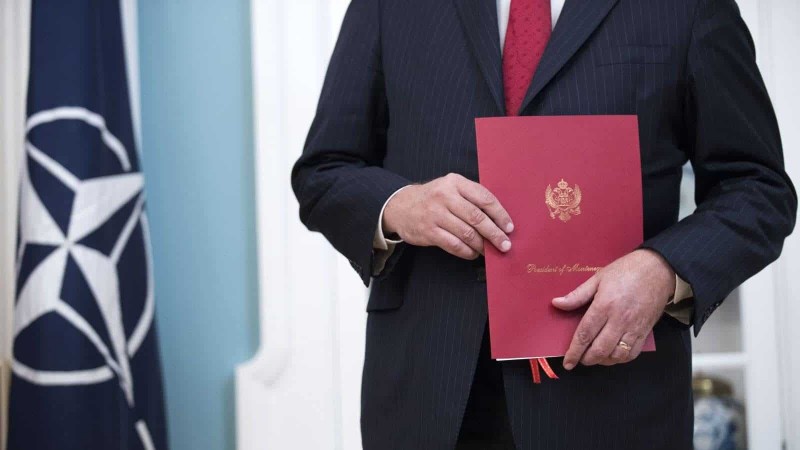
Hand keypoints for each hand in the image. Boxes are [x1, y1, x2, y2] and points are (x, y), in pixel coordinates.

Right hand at [383, 173, 513, 259]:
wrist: (400, 206)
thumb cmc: (433, 198)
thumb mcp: (450, 188)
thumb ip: (471, 198)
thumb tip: (499, 220)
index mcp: (455, 182)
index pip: (484, 198)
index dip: (500, 214)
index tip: (509, 227)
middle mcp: (445, 196)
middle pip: (477, 218)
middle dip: (495, 233)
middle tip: (505, 245)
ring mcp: (435, 214)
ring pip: (467, 234)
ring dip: (482, 245)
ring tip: (489, 251)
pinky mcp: (428, 231)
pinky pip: (454, 245)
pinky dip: (467, 252)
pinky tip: (472, 253)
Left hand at [552, 249, 675, 368]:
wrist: (659, 270)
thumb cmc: (626, 271)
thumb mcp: (598, 278)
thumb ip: (577, 295)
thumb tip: (557, 303)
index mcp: (605, 305)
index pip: (585, 334)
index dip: (574, 351)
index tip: (568, 362)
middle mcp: (620, 320)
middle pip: (600, 349)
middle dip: (587, 359)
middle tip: (580, 359)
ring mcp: (634, 328)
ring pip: (617, 355)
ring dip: (603, 361)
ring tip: (594, 357)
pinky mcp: (645, 332)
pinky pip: (632, 353)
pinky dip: (620, 359)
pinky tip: (612, 355)